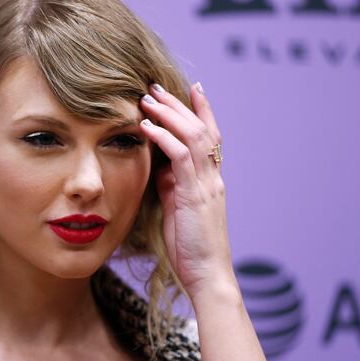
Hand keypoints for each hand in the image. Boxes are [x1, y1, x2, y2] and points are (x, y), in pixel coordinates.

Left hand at [138, 82, 235, 297]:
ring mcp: (206, 184)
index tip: (191, 88)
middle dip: (178, 104)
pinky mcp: (195, 194)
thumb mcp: (180, 210)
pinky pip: (181, 157)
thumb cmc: (191, 248)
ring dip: (169, 114)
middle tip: (155, 86)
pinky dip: (164, 137)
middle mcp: (212, 177)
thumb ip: (174, 187)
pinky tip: (147, 126)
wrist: (207, 274)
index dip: (202, 110)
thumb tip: (162, 168)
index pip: (211, 136)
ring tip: (147, 99)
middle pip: (201, 128)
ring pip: (193, 136)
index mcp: (210, 180)